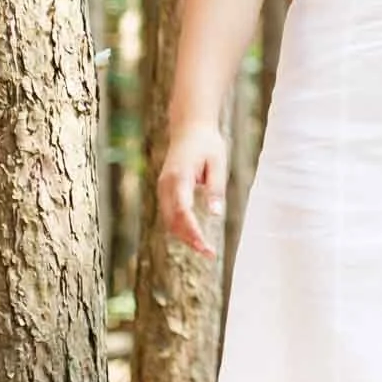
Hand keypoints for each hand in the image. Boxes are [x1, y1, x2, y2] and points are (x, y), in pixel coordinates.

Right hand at [158, 120, 228, 256]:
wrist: (190, 128)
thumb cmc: (207, 144)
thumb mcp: (218, 163)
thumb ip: (215, 188)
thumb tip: (215, 214)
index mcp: (179, 177)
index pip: (183, 212)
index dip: (193, 232)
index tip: (205, 246)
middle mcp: (166, 185)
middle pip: (173, 220)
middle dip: (189, 239)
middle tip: (209, 253)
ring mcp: (162, 188)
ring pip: (169, 220)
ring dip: (184, 236)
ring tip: (204, 249)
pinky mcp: (165, 190)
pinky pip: (169, 214)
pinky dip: (180, 227)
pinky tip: (193, 236)